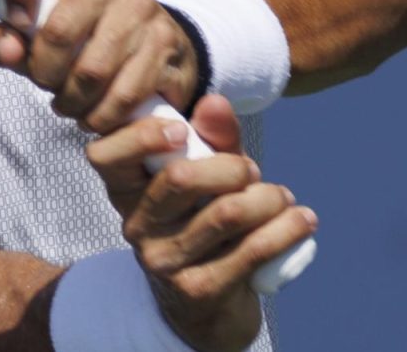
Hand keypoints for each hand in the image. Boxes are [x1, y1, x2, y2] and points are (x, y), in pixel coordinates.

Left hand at [0, 0, 199, 128]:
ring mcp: (140, 8)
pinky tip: (96, 113)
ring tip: (71, 103)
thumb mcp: (34, 40)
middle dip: (45, 73)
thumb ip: (2, 42)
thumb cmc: (80, 41)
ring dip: (73, 101)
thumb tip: (7, 50)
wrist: (153, 49)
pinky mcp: (165, 42)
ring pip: (91, 72)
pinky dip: (102, 116)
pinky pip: (122, 94)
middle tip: (48, 84)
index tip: (17, 22)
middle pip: (59, 31)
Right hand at [86, 95, 318, 351]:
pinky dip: (286, 229)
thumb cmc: (204, 220)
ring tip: (283, 197)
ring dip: (269, 198)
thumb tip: (216, 102)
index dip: (140, 135)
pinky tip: (302, 220)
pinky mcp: (198, 289)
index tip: (182, 131)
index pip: (104, 155)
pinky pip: (252, 249)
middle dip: (231, 166)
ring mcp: (164, 261)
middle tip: (252, 172)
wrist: (209, 304)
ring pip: (225, 213)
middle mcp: (135, 225)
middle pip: (180, 177)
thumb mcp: (207, 172)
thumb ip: (212, 137)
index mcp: (126, 189)